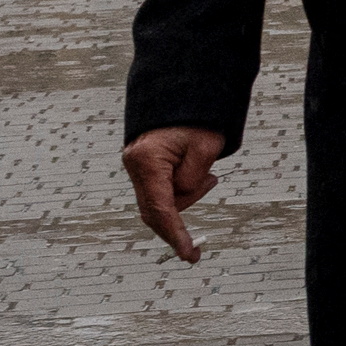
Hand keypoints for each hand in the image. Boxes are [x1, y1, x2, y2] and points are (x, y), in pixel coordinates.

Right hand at [123, 126, 224, 260]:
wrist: (182, 91)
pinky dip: (180, 187)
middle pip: (158, 208)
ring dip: (187, 193)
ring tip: (208, 171)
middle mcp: (135, 164)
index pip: (160, 208)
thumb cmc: (198, 117)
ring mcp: (135, 165)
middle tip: (210, 183)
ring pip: (161, 200)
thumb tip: (181, 196)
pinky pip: (160, 189)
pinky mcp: (141, 166)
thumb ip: (193, 180)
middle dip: (183, 212)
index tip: (188, 254)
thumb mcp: (206, 147)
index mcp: (148, 160)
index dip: (175, 235)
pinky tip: (199, 172)